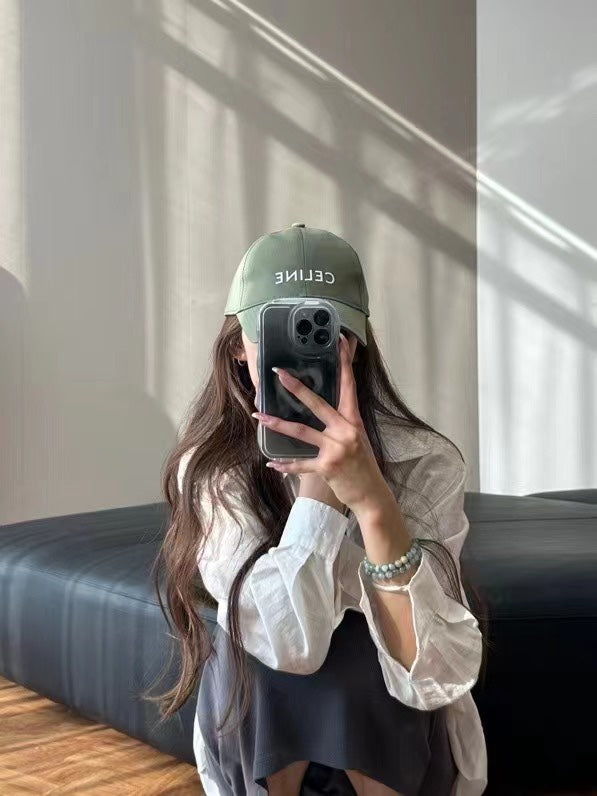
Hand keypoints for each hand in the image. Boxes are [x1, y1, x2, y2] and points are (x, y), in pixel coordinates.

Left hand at [251, 333, 392, 517]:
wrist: (371, 494)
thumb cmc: (362, 465)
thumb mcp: (356, 439)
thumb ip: (341, 424)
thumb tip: (322, 410)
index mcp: (354, 420)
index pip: (349, 385)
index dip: (344, 363)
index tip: (338, 341)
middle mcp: (347, 431)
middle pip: (318, 404)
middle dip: (297, 388)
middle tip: (279, 374)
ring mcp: (337, 449)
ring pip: (302, 432)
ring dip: (277, 424)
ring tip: (258, 416)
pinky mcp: (328, 467)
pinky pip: (301, 464)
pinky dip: (285, 465)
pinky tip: (272, 463)